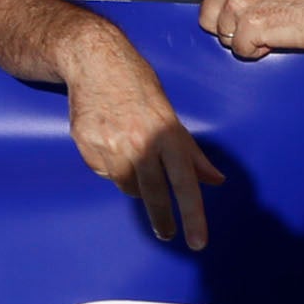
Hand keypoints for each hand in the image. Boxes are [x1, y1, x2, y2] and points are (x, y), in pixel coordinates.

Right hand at [58, 32, 224, 246]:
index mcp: (167, 134)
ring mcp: (110, 145)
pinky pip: (102, 171)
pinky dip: (109, 166)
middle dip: (162, 219)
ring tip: (131, 154)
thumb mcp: (170, 114)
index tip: (198, 243)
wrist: (94, 60)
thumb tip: (216, 180)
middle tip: (167, 232)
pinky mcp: (87, 145)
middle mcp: (140, 142)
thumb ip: (192, 153)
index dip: (193, 216)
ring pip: (126, 185)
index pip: (185, 184)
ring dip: (133, 182)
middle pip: (154, 196)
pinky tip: (109, 141)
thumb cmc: (137, 85)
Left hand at [196, 0, 303, 58]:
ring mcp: (240, 5)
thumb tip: (213, 18)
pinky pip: (241, 51)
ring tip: (272, 29)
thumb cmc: (298, 2)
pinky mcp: (251, 25)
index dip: (228, 22)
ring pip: (227, 40)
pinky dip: (258, 51)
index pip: (206, 11)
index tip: (251, 17)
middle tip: (261, 25)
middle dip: (233, 33)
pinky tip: (276, 38)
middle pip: (211, 27)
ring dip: (249, 42)